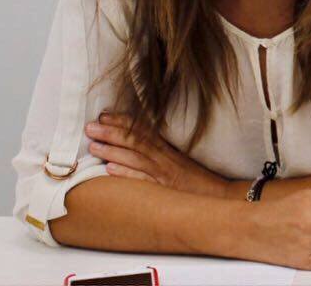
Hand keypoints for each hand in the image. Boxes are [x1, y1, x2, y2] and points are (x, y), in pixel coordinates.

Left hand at [84, 112, 228, 198]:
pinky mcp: (165, 189)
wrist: (220, 196)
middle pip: (135, 141)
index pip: (142, 130)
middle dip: (111, 132)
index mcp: (166, 148)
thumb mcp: (179, 161)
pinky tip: (110, 170)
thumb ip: (160, 152)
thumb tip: (136, 147)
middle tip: (90, 127)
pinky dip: (126, 174)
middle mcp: (164, 157)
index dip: (122, 121)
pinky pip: (143, 180)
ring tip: (93, 146)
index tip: (104, 115)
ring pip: (135, 158)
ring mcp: (164, 173)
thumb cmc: (197, 181)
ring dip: (113, 150)